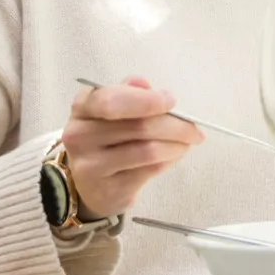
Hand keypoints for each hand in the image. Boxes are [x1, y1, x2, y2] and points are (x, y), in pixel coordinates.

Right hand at [61, 77, 203, 219]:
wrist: (89, 183)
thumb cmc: (106, 137)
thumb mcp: (111, 109)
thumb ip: (129, 93)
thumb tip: (146, 85)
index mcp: (83, 107)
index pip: (112, 100)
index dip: (146, 101)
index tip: (171, 101)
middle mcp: (80, 136)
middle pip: (138, 126)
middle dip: (175, 125)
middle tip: (194, 128)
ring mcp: (91, 166)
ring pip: (147, 151)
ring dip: (176, 145)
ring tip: (188, 141)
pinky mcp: (108, 189)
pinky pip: (149, 170)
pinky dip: (169, 160)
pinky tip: (174, 154)